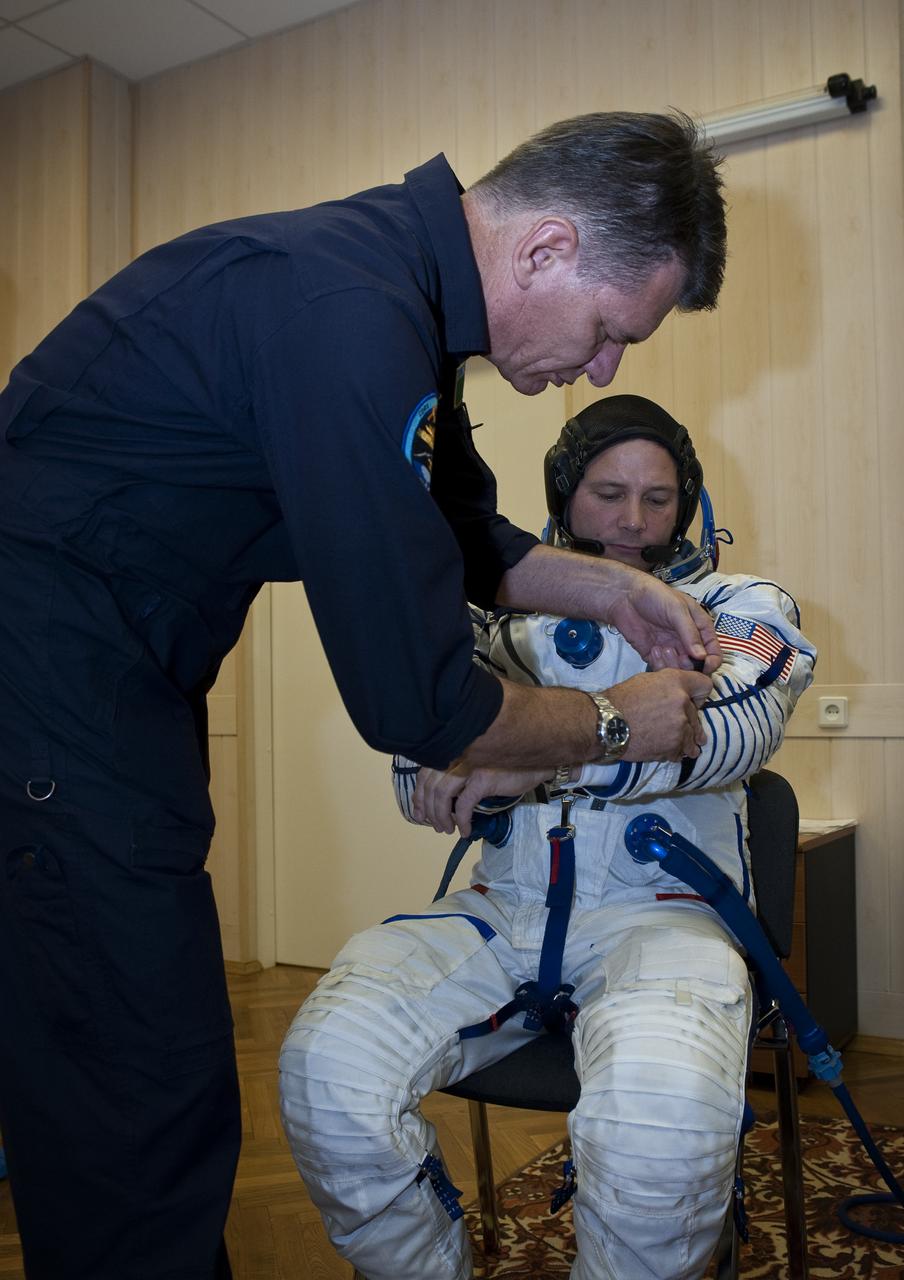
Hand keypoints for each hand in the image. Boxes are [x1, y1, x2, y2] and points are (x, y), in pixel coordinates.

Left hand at [413, 764, 551, 838]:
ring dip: (441, 817)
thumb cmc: (506, 766)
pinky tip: (465, 830)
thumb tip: (438, 803)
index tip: (419, 814)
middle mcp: (457, 754)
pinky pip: (463, 805)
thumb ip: (457, 776)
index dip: (419, 796)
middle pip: (430, 786)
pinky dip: (461, 821)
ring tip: (446, 830)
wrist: (535, 763)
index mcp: (453, 751)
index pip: (425, 773)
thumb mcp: (476, 768)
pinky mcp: (482, 778)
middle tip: (434, 826)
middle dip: (428, 810)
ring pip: (442, 795)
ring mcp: (469, 765)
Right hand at [606, 669, 712, 761]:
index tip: (694, 703)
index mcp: (676, 682)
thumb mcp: (646, 680)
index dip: (700, 695)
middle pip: (698, 716)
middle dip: (690, 722)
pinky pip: (681, 752)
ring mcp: (680, 727)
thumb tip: (679, 693)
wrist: (606, 723)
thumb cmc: (621, 699)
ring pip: (692, 738)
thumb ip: (668, 686)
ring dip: (686, 742)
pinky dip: (675, 752)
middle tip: (681, 727)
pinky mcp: (673, 748)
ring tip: (682, 746)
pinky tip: (667, 750)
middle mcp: (683, 703)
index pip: (705, 687)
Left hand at [608, 571, 721, 673]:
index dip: (713, 661)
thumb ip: (690, 632)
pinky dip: (659, 665)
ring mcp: (671, 649)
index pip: (713, 651)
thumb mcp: (677, 609)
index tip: (705, 666)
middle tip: (680, 657)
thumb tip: (702, 657)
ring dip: (674, 665)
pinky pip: (661, 669)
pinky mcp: (654, 655)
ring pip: (680, 670)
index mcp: (699, 628)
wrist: (624, 596)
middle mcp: (687, 641)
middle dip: (691, 666)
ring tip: (663, 649)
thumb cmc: (655, 595)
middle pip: (697, 665)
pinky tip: (653, 650)